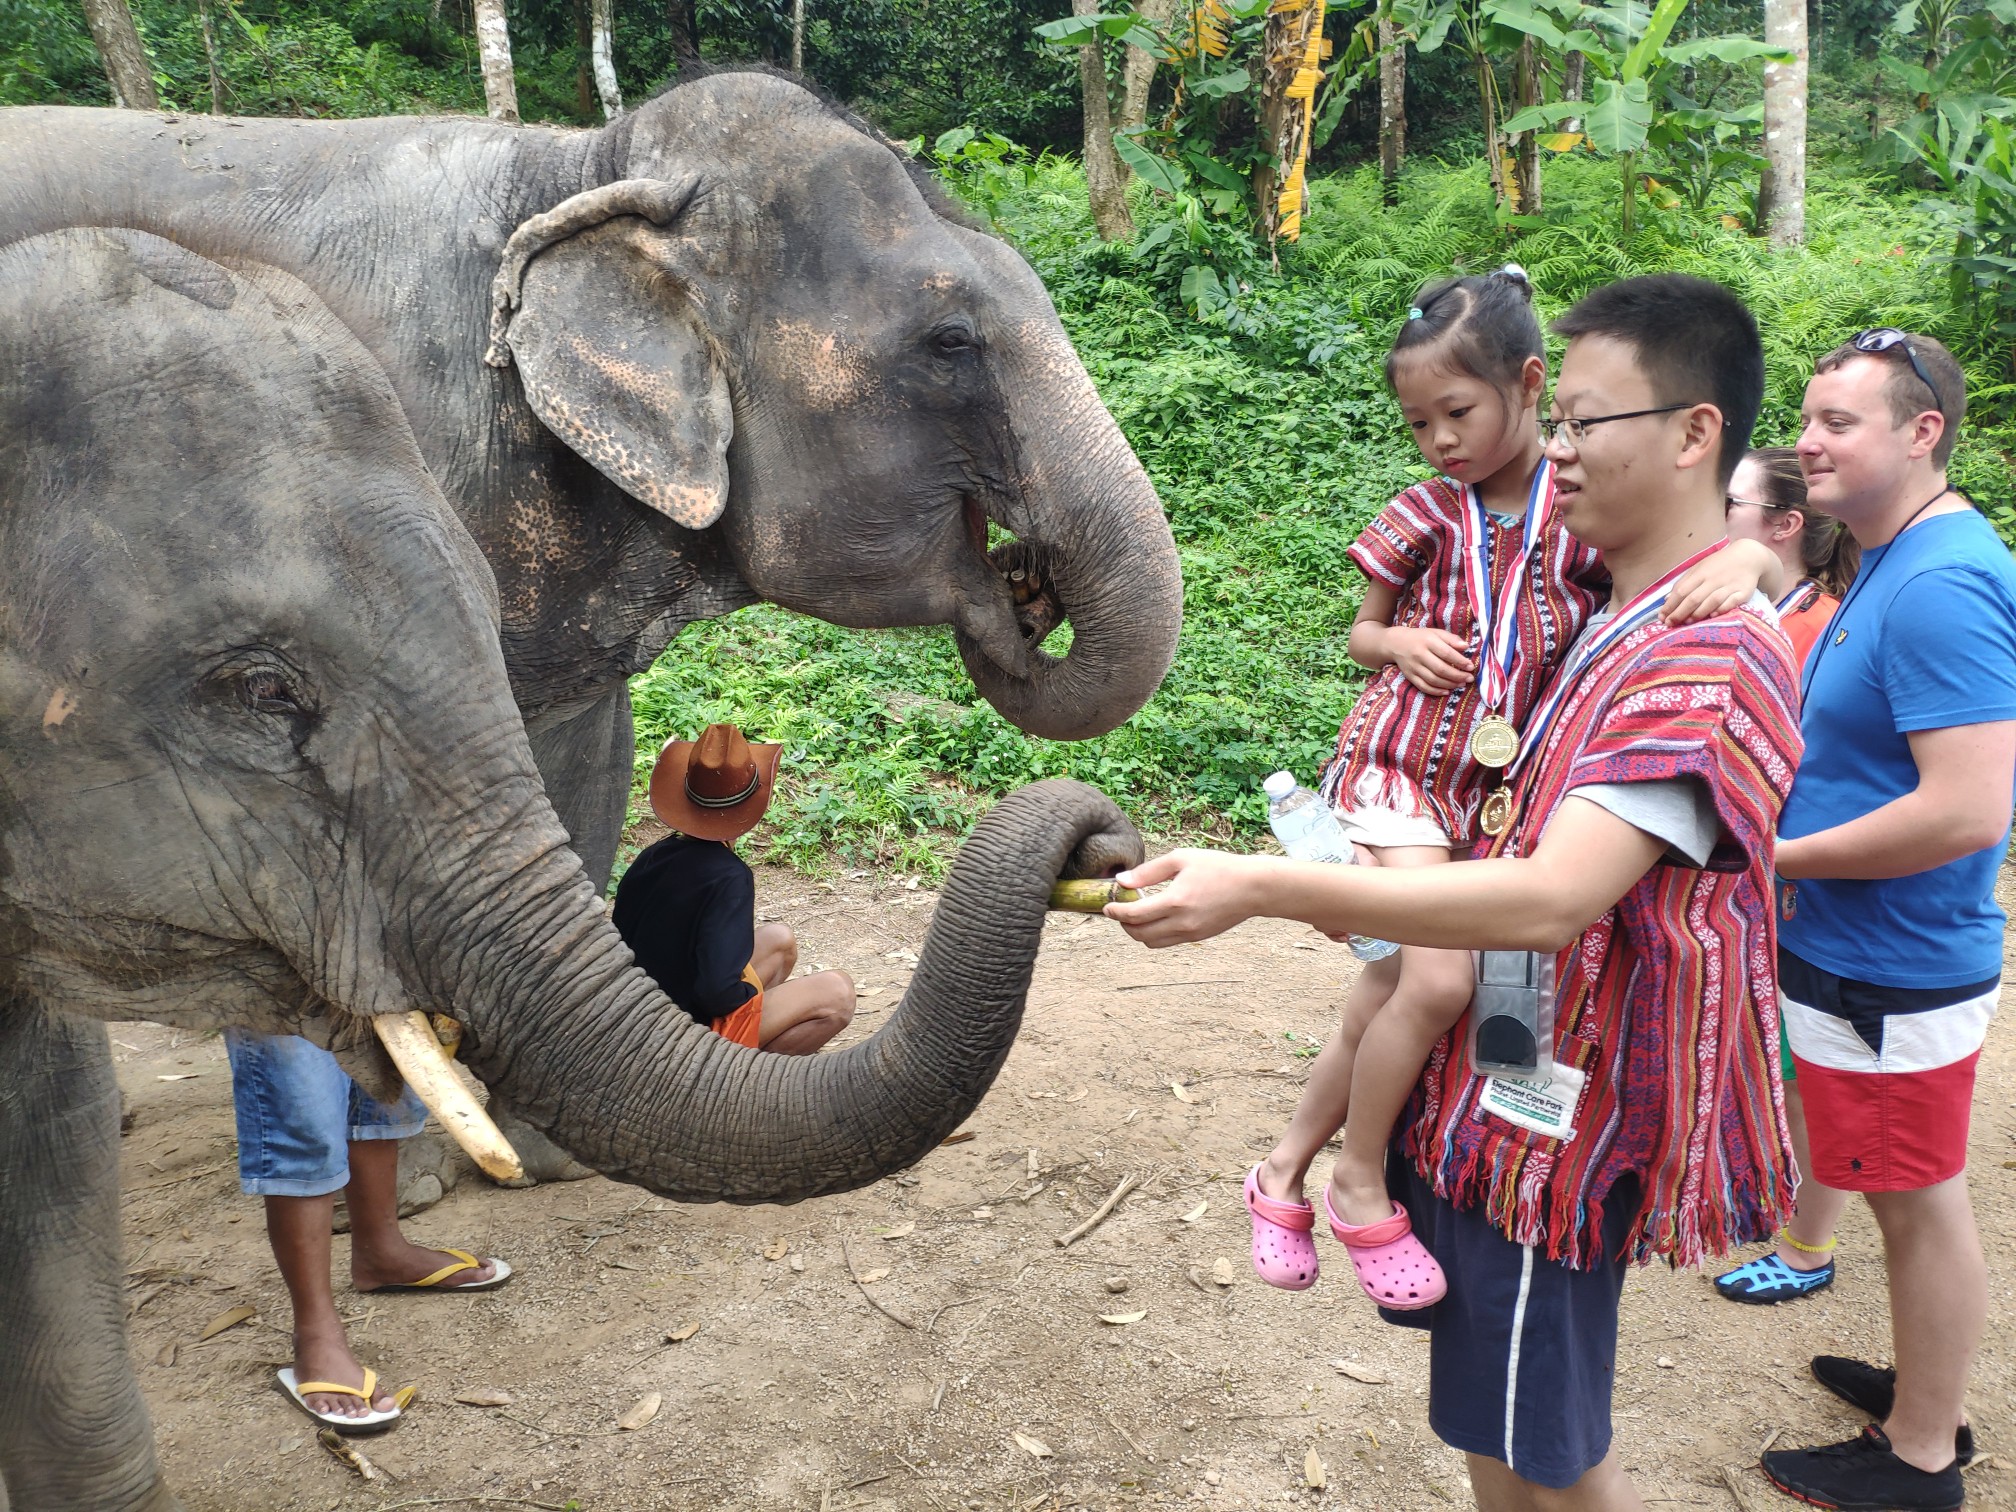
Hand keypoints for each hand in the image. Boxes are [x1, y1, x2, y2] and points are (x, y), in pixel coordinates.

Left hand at [1103, 849, 1272, 947]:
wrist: (1253, 888)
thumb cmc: (1219, 867)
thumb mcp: (1182, 859)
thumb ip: (1149, 872)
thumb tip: (1123, 882)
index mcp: (1175, 901)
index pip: (1134, 915)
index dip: (1115, 912)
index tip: (1106, 906)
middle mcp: (1182, 922)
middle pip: (1139, 934)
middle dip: (1123, 924)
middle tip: (1118, 910)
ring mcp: (1190, 933)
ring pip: (1151, 943)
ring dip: (1137, 932)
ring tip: (1135, 914)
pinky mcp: (1198, 937)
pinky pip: (1167, 942)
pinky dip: (1154, 934)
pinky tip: (1155, 917)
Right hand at [1384, 627, 1475, 694]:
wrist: (1396, 643)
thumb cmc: (1421, 637)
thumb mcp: (1436, 633)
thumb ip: (1451, 639)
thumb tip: (1466, 646)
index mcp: (1428, 641)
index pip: (1446, 653)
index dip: (1460, 661)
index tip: (1471, 667)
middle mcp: (1419, 654)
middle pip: (1440, 669)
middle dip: (1457, 676)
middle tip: (1469, 679)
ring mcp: (1414, 667)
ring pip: (1433, 680)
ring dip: (1449, 684)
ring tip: (1461, 684)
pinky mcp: (1410, 676)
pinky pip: (1423, 687)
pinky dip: (1436, 691)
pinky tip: (1446, 691)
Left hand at [1663, 539, 1777, 622]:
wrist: (1749, 556)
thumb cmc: (1719, 565)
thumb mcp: (1699, 568)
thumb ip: (1684, 583)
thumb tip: (1667, 599)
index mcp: (1700, 573)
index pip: (1681, 590)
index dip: (1670, 605)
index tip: (1661, 618)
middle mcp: (1713, 579)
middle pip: (1694, 598)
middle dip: (1680, 613)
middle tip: (1669, 624)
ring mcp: (1729, 585)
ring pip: (1711, 601)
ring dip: (1698, 613)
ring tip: (1687, 623)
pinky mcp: (1744, 592)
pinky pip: (1732, 602)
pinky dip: (1722, 609)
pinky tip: (1713, 615)